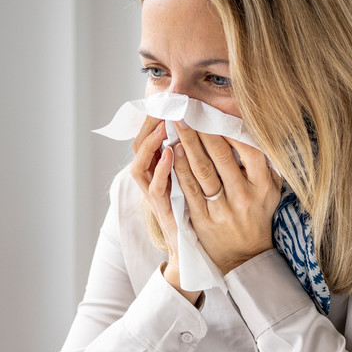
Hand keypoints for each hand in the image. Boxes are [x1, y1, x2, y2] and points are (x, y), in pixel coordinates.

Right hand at [129, 117, 200, 301]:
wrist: (195, 251)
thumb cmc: (198, 214)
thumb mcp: (196, 180)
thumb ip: (198, 156)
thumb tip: (212, 126)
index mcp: (158, 170)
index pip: (148, 138)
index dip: (154, 119)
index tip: (167, 100)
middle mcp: (150, 181)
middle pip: (139, 146)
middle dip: (149, 124)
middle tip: (162, 105)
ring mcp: (153, 197)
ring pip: (140, 165)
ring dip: (150, 143)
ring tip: (162, 125)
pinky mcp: (161, 211)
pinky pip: (155, 188)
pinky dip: (161, 170)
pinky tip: (171, 154)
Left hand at [171, 120, 281, 273]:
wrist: (245, 257)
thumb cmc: (258, 216)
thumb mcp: (272, 192)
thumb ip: (265, 165)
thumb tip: (256, 132)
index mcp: (263, 187)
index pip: (250, 151)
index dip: (233, 130)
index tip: (218, 114)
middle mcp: (244, 197)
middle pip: (222, 157)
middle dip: (204, 131)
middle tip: (190, 110)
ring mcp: (222, 209)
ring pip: (203, 171)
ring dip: (188, 144)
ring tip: (178, 124)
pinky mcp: (202, 219)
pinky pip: (189, 189)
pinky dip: (179, 168)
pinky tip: (172, 151)